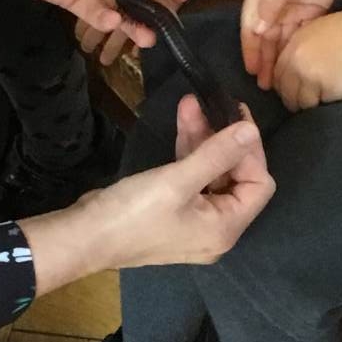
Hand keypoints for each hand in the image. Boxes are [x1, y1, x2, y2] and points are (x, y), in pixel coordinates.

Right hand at [20, 98, 272, 284]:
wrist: (83, 237)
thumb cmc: (133, 213)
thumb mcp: (177, 180)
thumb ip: (217, 153)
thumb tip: (251, 130)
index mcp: (226, 228)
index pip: (259, 184)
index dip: (250, 150)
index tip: (236, 116)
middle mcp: (217, 229)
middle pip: (236, 178)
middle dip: (224, 139)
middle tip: (215, 104)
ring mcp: (194, 221)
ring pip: (212, 174)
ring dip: (203, 140)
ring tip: (191, 104)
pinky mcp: (174, 211)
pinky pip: (192, 179)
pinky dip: (189, 152)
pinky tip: (183, 122)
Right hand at [241, 0, 341, 87]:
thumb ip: (269, 6)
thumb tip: (258, 32)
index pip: (251, 29)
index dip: (250, 50)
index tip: (251, 70)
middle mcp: (272, 8)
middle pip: (265, 39)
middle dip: (264, 61)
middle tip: (265, 85)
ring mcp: (291, 12)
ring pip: (281, 41)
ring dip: (279, 60)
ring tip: (278, 82)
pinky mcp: (309, 13)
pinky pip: (298, 36)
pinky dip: (295, 50)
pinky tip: (295, 66)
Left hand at [273, 9, 341, 111]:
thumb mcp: (316, 30)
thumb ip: (301, 48)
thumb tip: (295, 66)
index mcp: (294, 48)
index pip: (278, 75)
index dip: (283, 85)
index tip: (290, 89)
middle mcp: (298, 66)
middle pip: (286, 92)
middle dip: (293, 98)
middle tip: (303, 100)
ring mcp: (311, 81)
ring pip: (302, 102)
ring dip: (308, 104)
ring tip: (319, 100)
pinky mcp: (327, 93)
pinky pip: (320, 104)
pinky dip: (325, 103)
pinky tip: (333, 96)